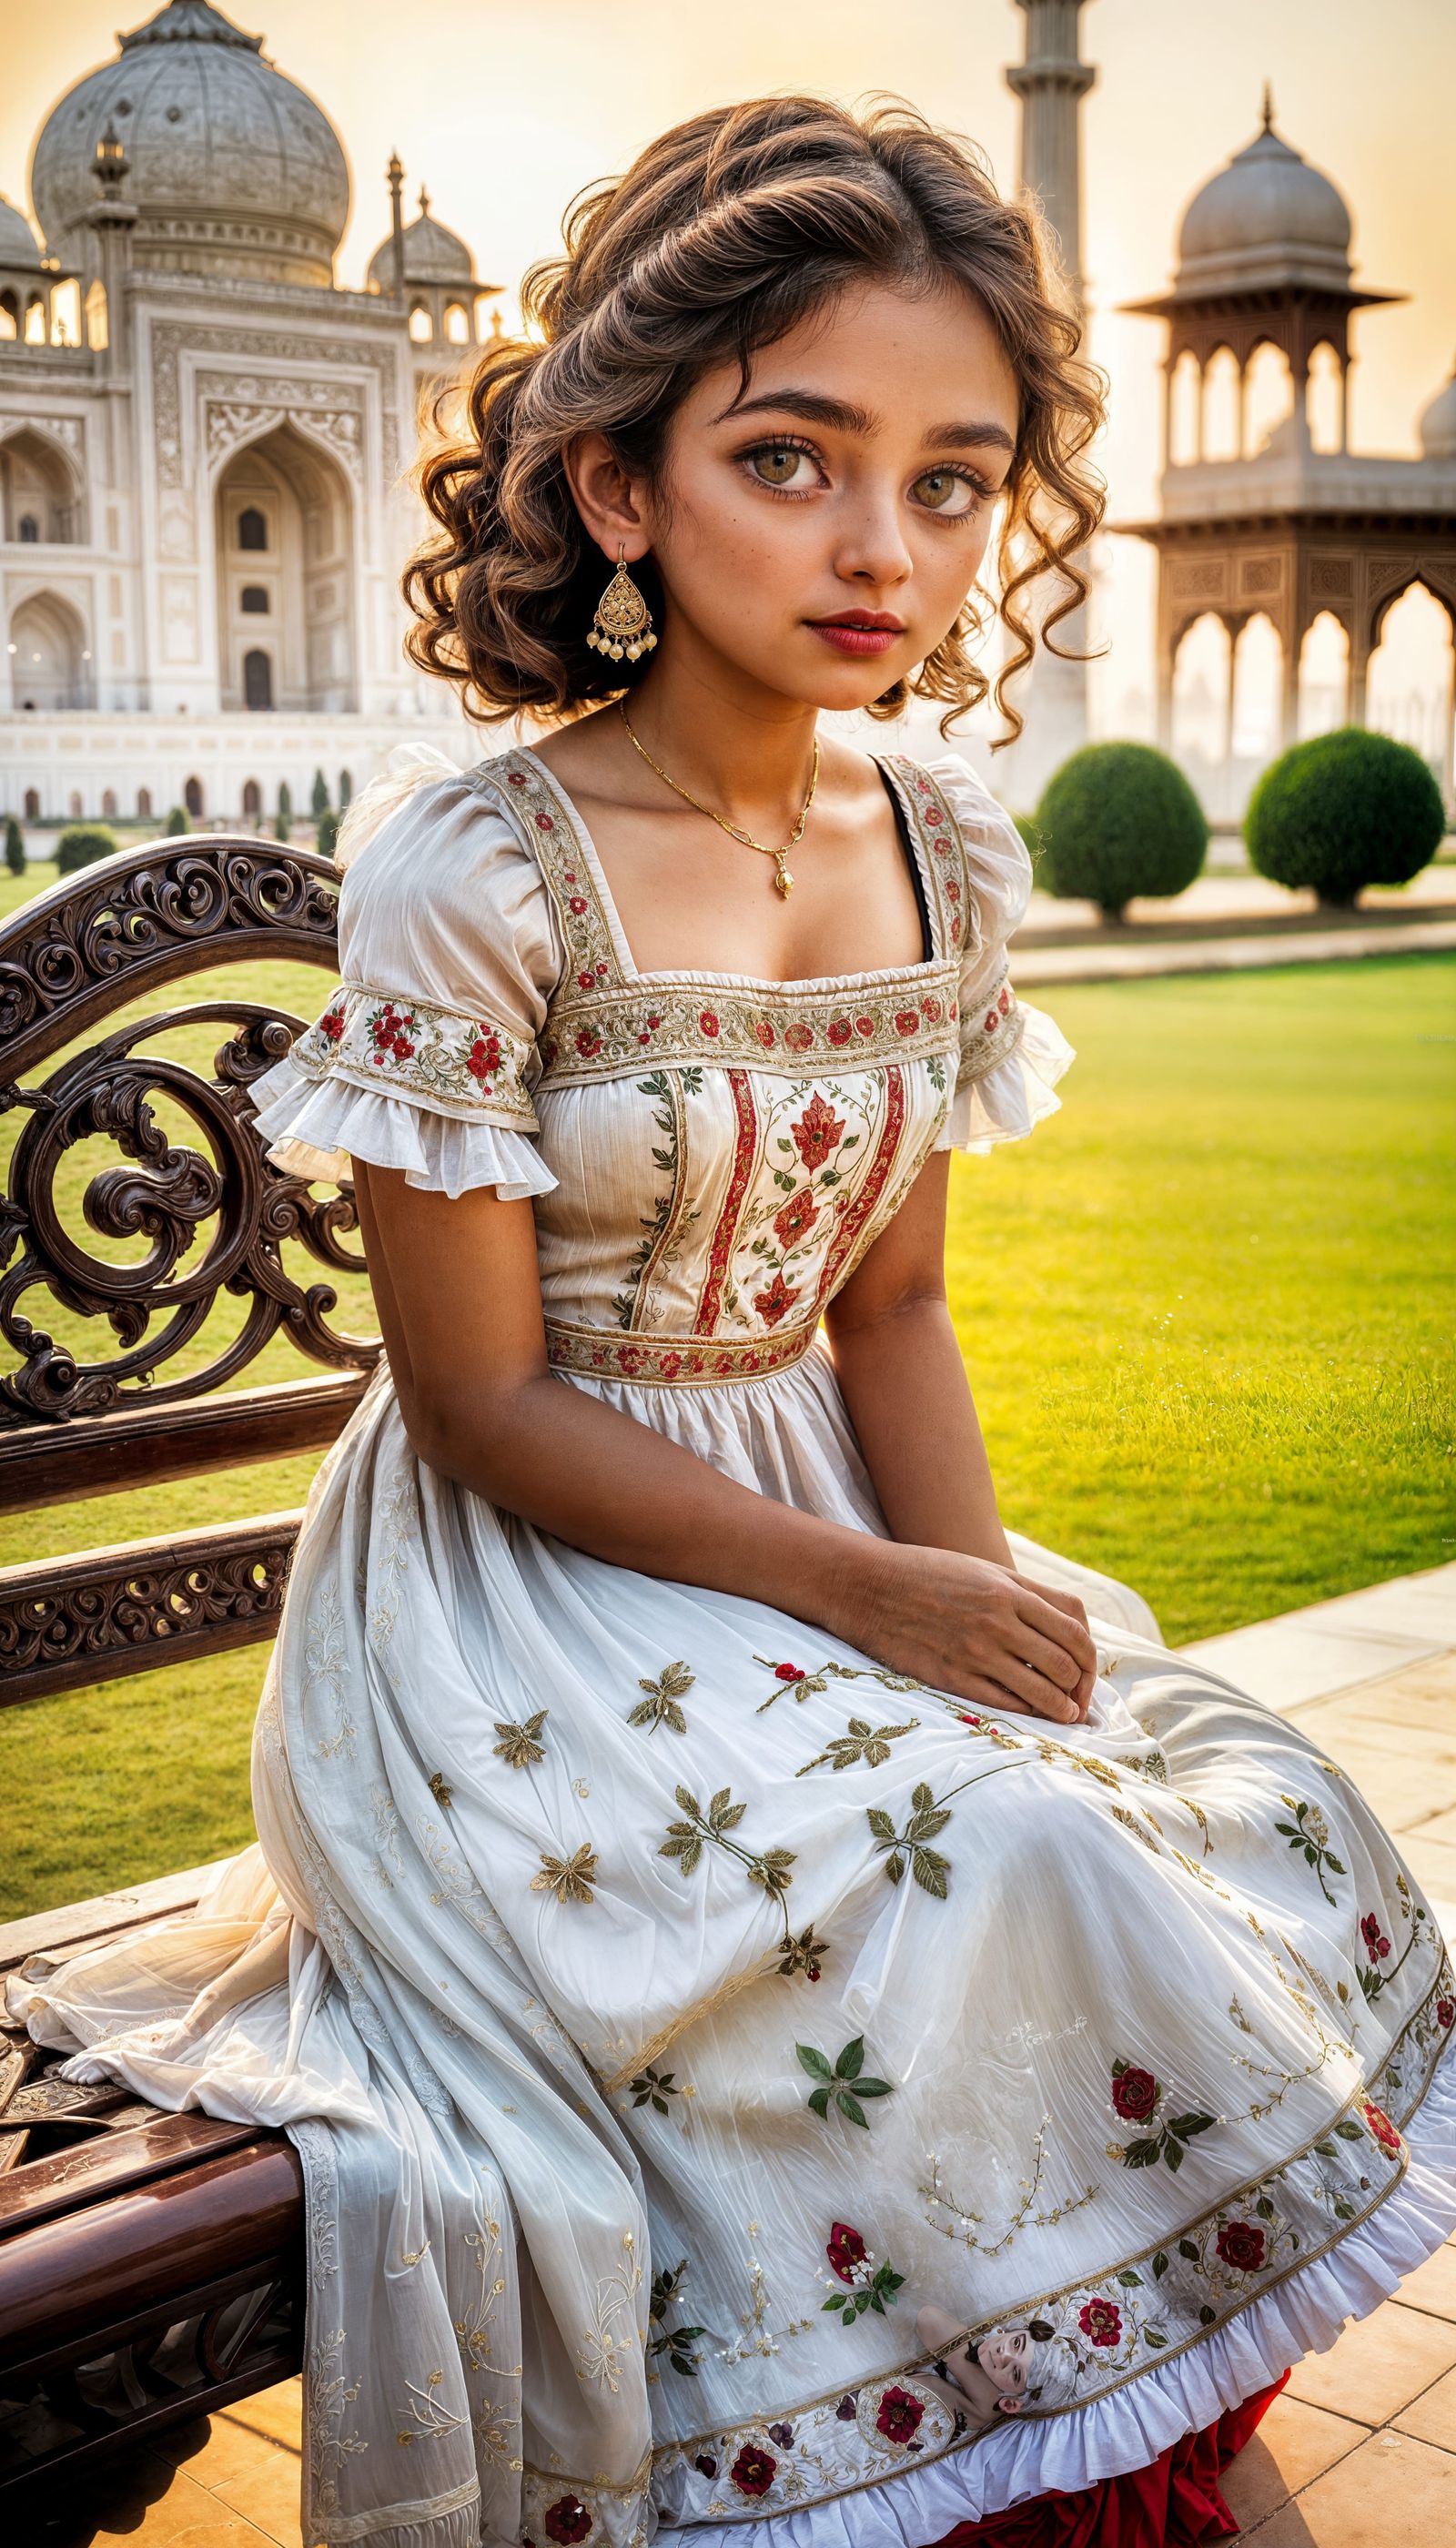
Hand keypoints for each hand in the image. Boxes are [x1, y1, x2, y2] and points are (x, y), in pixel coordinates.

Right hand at [836, 1542, 1096, 1724]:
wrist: (869, 1586)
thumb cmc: (929, 1574)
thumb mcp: (984, 1570)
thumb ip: (1027, 1594)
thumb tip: (1068, 1627)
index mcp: (1010, 1591)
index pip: (1074, 1632)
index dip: (1090, 1660)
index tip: (1086, 1674)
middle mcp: (998, 1620)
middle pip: (1064, 1664)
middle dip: (1080, 1688)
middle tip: (1079, 1700)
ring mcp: (975, 1650)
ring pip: (1041, 1689)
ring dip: (1062, 1708)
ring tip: (1066, 1715)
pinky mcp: (952, 1675)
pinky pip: (1004, 1702)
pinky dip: (1026, 1712)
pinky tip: (1031, 1715)